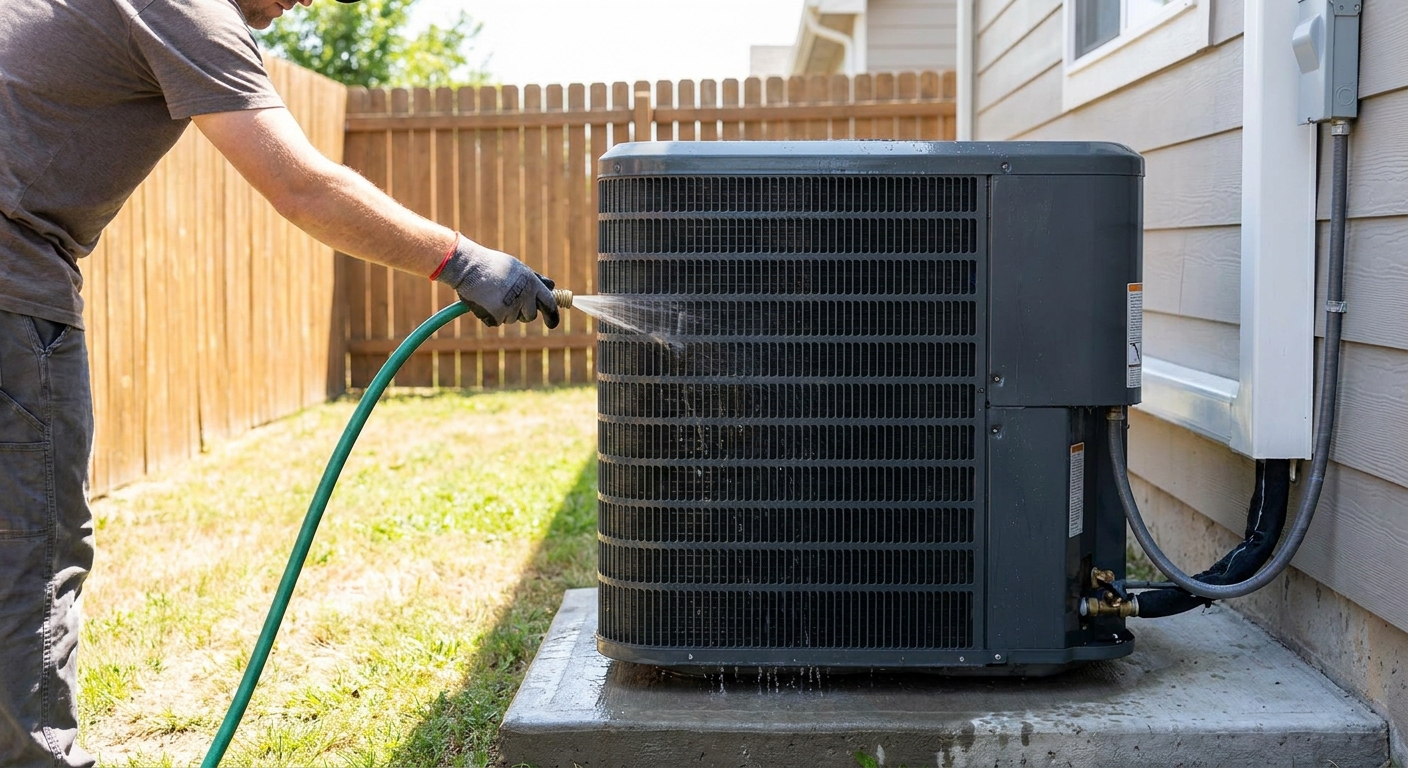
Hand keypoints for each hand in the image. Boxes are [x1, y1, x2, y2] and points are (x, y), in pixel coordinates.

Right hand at [434, 235, 559, 327]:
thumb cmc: (492, 265)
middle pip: (530, 316)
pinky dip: (491, 315)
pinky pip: (497, 322)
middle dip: (522, 312)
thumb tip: (552, 286)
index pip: (549, 304)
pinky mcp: (496, 316)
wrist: (468, 266)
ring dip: (505, 312)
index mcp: (532, 283)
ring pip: (512, 319)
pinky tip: (484, 300)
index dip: (552, 316)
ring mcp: (511, 308)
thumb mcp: (517, 267)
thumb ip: (535, 279)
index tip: (552, 323)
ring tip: (492, 294)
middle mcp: (524, 296)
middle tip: (508, 299)